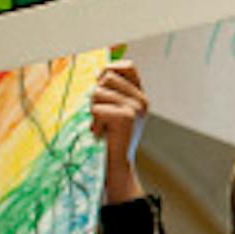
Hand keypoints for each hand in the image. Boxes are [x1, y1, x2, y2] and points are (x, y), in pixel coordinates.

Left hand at [88, 59, 147, 198]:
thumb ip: (111, 92)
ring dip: (92, 110)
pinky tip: (102, 133)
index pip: (127, 66)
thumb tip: (100, 70)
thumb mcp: (113, 111)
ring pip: (98, 92)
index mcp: (140, 96)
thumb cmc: (110, 139)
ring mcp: (136, 107)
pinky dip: (94, 122)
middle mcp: (142, 99)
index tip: (100, 85)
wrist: (117, 166)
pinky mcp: (127, 117)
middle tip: (100, 116)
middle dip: (96, 94)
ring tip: (101, 126)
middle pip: (107, 76)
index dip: (110, 69)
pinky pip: (97, 108)